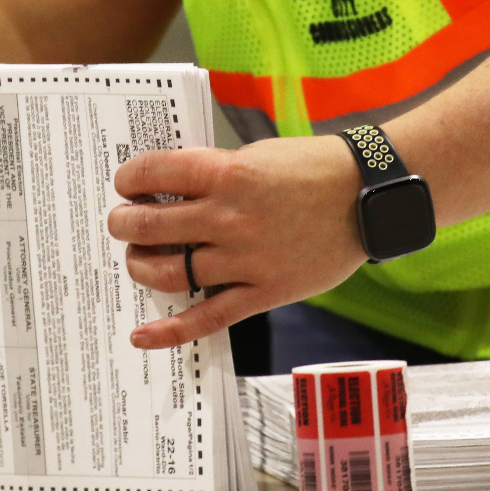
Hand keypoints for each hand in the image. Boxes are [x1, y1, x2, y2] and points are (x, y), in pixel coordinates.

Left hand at [106, 135, 366, 348]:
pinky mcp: (264, 291)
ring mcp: (246, 258)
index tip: (126, 183)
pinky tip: (142, 336)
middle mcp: (231, 217)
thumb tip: (169, 190)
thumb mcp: (257, 154)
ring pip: (168, 272)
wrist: (368, 196)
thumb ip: (214, 173)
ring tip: (137, 257)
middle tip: (121, 222)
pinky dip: (171, 331)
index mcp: (228, 172)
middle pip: (150, 225)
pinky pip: (208, 316)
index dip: (129, 178)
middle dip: (124, 223)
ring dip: (139, 265)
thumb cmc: (313, 169)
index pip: (155, 174)